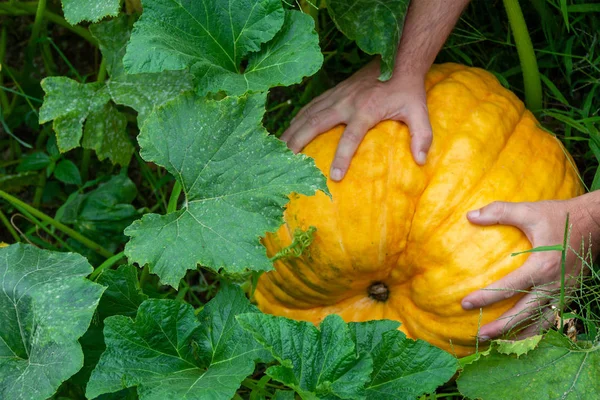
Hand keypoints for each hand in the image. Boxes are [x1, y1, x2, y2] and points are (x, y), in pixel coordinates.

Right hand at [280, 59, 432, 180]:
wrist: (397, 58)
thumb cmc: (407, 89)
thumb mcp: (419, 111)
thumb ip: (421, 136)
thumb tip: (421, 161)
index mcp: (365, 110)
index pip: (350, 138)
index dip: (342, 158)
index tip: (334, 177)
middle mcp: (346, 103)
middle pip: (316, 124)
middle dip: (299, 142)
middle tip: (286, 161)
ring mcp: (337, 96)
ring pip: (308, 114)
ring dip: (293, 130)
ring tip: (279, 148)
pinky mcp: (333, 92)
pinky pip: (310, 106)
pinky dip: (297, 118)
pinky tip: (288, 130)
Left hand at [461, 195, 599, 339]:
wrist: (597, 224)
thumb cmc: (560, 216)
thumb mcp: (529, 210)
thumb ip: (500, 212)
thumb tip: (470, 216)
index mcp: (543, 266)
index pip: (510, 287)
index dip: (486, 297)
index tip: (465, 304)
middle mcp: (554, 284)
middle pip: (524, 314)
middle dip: (501, 328)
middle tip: (479, 334)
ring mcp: (563, 292)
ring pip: (540, 322)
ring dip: (519, 334)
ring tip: (498, 344)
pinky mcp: (569, 294)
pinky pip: (551, 317)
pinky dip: (535, 329)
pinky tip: (520, 334)